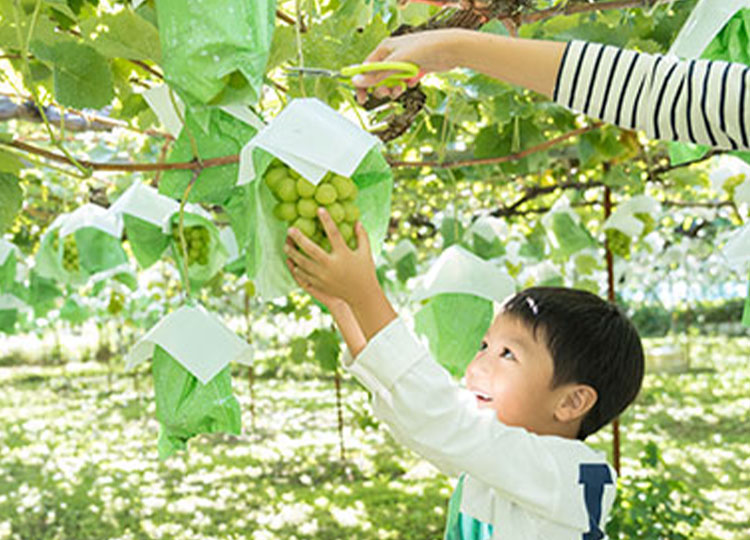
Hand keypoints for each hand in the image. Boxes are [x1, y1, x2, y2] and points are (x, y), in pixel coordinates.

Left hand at [285, 208, 378, 308]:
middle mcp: (331, 265)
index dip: (326, 221)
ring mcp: (323, 276)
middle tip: (290, 229)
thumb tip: (357, 220)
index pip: (334, 233)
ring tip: (285, 245)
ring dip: (293, 253)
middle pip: (311, 249)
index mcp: (343, 254)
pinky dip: (297, 268)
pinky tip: (292, 261)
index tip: (319, 209)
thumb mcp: (366, 253)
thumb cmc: (365, 271)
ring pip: (303, 263)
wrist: (361, 295)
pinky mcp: (320, 284)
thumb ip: (362, 236)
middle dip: (299, 238)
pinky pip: (304, 275)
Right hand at [353, 29, 467, 103]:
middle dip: (382, 87)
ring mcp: (403, 62)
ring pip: (391, 81)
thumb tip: (356, 82)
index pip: (366, 68)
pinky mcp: (414, 69)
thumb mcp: (397, 63)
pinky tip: (414, 80)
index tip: (362, 99)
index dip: (363, 84)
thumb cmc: (424, 48)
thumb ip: (377, 74)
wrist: (450, 49)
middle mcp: (392, 54)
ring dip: (394, 88)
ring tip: (402, 88)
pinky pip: (404, 81)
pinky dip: (406, 85)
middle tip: (389, 92)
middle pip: (378, 77)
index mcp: (384, 48)